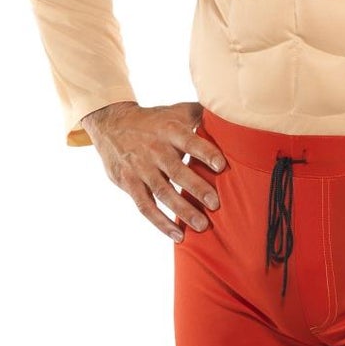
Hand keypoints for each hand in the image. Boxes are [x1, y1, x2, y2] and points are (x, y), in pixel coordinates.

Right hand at [81, 99, 224, 241]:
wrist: (111, 123)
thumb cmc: (154, 120)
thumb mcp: (175, 110)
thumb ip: (201, 113)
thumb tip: (232, 113)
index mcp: (169, 130)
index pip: (189, 141)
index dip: (205, 152)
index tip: (222, 166)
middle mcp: (155, 149)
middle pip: (177, 171)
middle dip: (196, 188)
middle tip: (216, 204)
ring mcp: (141, 168)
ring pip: (162, 192)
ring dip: (182, 210)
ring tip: (202, 226)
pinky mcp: (129, 183)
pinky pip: (145, 206)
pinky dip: (160, 222)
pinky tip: (177, 235)